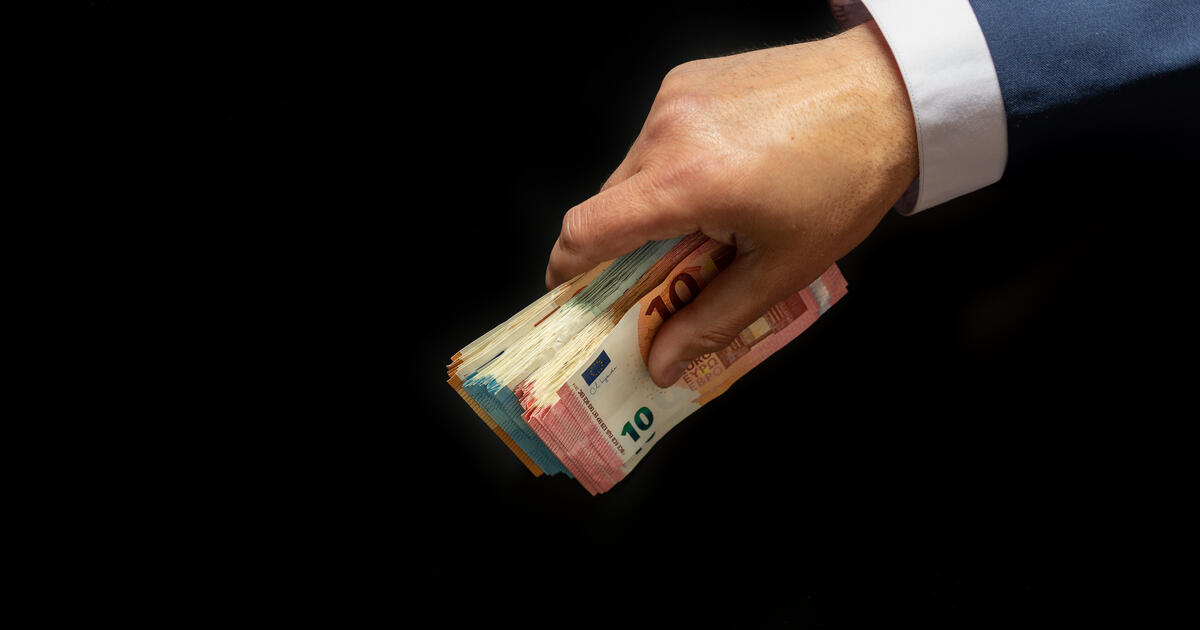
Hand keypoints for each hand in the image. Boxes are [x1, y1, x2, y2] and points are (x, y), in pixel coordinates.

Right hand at [545, 22, 917, 386]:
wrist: (890, 97)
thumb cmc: (846, 181)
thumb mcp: (781, 268)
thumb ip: (710, 320)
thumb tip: (659, 364)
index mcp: (684, 181)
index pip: (585, 231)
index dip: (567, 271)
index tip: (573, 298)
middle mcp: (667, 131)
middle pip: (607, 205)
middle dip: (624, 248)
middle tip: (662, 278)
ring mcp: (675, 98)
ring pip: (632, 171)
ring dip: (653, 206)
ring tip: (711, 223)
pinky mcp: (688, 79)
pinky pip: (658, 137)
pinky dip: (673, 167)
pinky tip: (723, 177)